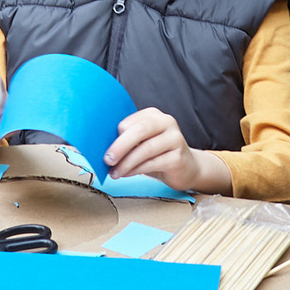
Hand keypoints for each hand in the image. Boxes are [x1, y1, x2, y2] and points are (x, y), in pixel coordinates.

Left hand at [105, 107, 230, 194]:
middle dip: (120, 146)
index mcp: (153, 115)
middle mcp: (166, 122)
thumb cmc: (159, 155)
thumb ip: (127, 142)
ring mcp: (175, 139)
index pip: (129, 122)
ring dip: (126, 163)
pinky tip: (128, 174)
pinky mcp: (178, 157)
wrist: (187, 168)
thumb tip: (102, 149)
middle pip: (139, 131)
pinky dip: (136, 170)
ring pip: (145, 149)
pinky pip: (153, 163)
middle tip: (108, 160)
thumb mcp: (142, 144)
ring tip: (116, 172)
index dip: (114, 137)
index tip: (102, 150)